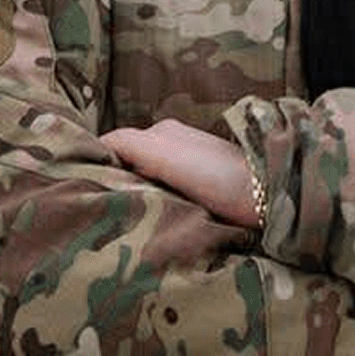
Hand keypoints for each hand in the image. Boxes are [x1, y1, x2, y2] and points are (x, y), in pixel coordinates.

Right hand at [101, 119, 260, 228]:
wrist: (272, 200)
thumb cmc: (217, 176)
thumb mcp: (162, 153)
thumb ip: (124, 144)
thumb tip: (88, 150)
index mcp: (161, 133)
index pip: (113, 147)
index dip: (96, 166)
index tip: (82, 189)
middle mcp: (173, 146)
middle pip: (128, 166)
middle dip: (114, 184)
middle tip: (100, 212)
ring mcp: (188, 170)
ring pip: (146, 183)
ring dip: (135, 198)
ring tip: (124, 220)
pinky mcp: (202, 193)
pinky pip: (165, 198)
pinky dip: (154, 207)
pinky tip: (153, 222)